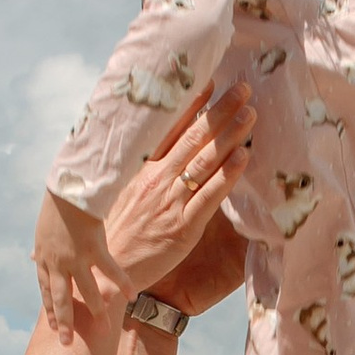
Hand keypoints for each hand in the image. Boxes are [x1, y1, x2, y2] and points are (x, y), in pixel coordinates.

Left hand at [33, 191, 125, 341]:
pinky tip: (131, 297)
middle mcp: (58, 263)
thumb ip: (41, 249)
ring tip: (104, 330)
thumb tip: (32, 257)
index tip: (54, 327)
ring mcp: (76, 258)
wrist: (66, 189)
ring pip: (86, 291)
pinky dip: (122, 284)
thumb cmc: (55, 207)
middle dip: (65, 323)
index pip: (46, 290)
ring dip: (96, 312)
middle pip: (61, 299)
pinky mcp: (94, 249)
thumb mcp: (42, 231)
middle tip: (67, 343)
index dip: (50, 310)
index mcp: (45, 259)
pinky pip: (110, 271)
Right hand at [109, 82, 254, 307]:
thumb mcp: (120, 195)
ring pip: (205, 161)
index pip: (169, 129)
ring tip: (250, 114)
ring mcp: (169, 201)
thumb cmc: (115, 235)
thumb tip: (157, 154)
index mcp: (140, 169)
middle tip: (243, 89)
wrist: (104, 274)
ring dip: (230, 135)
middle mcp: (156, 179)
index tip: (211, 81)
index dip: (191, 104)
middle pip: (192, 138)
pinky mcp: (182, 227)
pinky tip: (245, 156)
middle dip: (219, 111)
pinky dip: (228, 175)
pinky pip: (210, 196)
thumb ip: (140, 172)